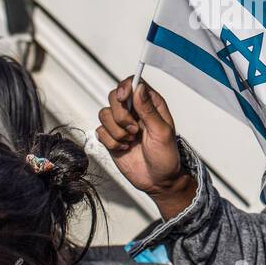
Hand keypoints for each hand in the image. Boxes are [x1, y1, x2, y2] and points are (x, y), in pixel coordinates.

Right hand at [96, 78, 195, 213]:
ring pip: (104, 113)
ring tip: (131, 141)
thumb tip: (139, 88)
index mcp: (151, 104)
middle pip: (114, 96)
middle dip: (120, 115)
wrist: (158, 181)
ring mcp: (121, 124)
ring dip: (116, 131)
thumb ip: (149, 110)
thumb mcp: (162, 132)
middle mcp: (135, 111)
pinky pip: (100, 131)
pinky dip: (111, 142)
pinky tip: (124, 148)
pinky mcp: (111, 138)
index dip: (125, 87)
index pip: (133, 83)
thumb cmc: (166, 157)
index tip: (124, 99)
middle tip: (134, 130)